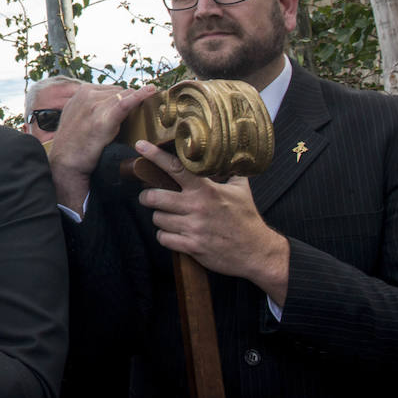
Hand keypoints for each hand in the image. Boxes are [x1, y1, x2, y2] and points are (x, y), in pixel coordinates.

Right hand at [48, 84, 157, 210]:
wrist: (64, 161)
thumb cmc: (73, 142)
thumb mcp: (76, 115)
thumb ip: (90, 105)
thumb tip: (110, 103)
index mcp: (81, 92)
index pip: (111, 90)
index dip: (123, 98)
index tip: (133, 106)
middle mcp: (87, 94)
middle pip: (120, 92)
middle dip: (127, 102)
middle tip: (133, 118)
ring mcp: (94, 106)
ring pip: (125, 97)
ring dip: (134, 105)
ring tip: (139, 117)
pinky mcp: (103, 120)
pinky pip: (125, 103)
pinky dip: (140, 96)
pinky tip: (152, 91)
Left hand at [134, 140, 289, 302]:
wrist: (257, 252)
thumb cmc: (247, 219)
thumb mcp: (241, 191)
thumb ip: (229, 173)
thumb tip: (227, 156)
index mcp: (206, 190)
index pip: (175, 168)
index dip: (155, 156)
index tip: (140, 146)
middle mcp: (196, 207)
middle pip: (154, 196)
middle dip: (147, 196)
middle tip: (149, 196)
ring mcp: (193, 228)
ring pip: (157, 218)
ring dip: (160, 217)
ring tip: (168, 216)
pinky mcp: (191, 246)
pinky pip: (163, 238)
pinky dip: (165, 236)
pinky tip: (173, 233)